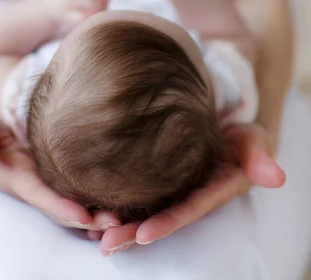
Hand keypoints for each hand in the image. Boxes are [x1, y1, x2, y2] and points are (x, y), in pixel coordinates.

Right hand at [0, 102, 118, 231]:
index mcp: (17, 177)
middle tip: (117, 223)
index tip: (84, 216)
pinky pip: (78, 189)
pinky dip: (97, 199)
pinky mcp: (56, 174)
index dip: (60, 205)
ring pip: (74, 201)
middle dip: (88, 218)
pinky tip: (123, 202)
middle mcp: (35, 185)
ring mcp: (47, 182)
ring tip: (126, 219)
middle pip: (63, 206)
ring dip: (97, 213)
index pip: (40, 194)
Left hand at [98, 122, 284, 255]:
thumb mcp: (254, 142)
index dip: (167, 222)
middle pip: (159, 216)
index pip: (188, 209)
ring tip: (92, 232)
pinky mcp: (157, 176)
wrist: (225, 124)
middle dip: (133, 233)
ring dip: (119, 223)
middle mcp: (188, 195)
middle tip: (105, 243)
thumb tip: (276, 177)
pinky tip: (90, 210)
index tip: (143, 234)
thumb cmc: (241, 137)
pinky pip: (135, 192)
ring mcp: (171, 187)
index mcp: (211, 191)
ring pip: (142, 208)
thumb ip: (259, 158)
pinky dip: (115, 202)